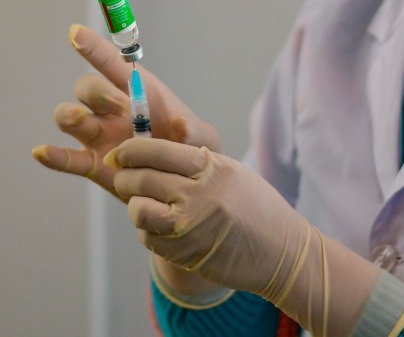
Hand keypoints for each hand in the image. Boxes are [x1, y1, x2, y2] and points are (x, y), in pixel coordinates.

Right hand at [32, 24, 220, 200]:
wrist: (184, 185)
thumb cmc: (191, 151)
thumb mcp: (204, 140)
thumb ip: (197, 132)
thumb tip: (183, 128)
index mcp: (139, 92)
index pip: (112, 64)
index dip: (93, 47)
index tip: (75, 33)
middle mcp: (112, 109)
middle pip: (87, 88)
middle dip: (95, 91)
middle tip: (115, 104)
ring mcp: (99, 135)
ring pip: (70, 117)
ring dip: (69, 115)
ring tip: (78, 119)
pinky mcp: (93, 163)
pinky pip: (67, 158)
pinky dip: (52, 156)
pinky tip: (40, 152)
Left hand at [107, 138, 379, 335]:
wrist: (282, 253)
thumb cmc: (258, 209)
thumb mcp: (232, 173)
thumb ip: (197, 163)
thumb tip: (154, 154)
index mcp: (211, 167)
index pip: (156, 150)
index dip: (131, 150)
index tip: (121, 153)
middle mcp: (199, 194)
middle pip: (142, 178)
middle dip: (125, 177)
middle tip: (122, 176)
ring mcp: (190, 226)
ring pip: (138, 210)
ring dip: (134, 206)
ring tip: (141, 204)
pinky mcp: (185, 253)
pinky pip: (149, 238)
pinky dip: (148, 232)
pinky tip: (160, 228)